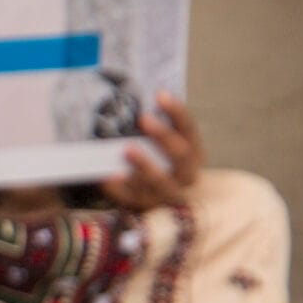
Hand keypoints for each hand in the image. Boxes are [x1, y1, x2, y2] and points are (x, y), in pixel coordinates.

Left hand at [98, 92, 204, 211]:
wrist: (152, 203)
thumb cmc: (156, 165)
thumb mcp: (163, 147)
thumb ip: (156, 128)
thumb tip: (137, 99)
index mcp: (194, 154)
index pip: (189, 130)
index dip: (177, 112)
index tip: (160, 94)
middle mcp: (186, 175)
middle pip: (181, 155)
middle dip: (164, 136)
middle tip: (143, 118)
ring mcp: (166, 195)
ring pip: (160, 182)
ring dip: (144, 164)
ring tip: (126, 148)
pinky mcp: (145, 208)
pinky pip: (132, 199)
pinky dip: (120, 189)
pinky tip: (108, 177)